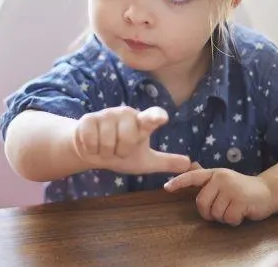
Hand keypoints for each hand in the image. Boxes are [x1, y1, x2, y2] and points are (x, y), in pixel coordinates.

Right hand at [73, 106, 190, 174]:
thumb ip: (166, 162)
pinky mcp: (88, 119)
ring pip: (107, 142)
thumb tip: (189, 164)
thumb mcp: (144, 161)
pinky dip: (91, 149)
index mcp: (142, 122)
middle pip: (128, 139)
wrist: (91, 150)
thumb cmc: (120, 152)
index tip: (162, 118)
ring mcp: (106, 114)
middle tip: (118, 150)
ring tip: (105, 147)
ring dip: (105, 152)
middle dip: (121, 151)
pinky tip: (92, 145)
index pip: (152, 117)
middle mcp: (125, 113)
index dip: (156, 117)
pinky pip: (91, 140)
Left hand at [164, 168, 274, 224]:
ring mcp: (231, 189)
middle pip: (201, 203)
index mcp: (214, 174)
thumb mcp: (223, 179)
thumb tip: (190, 165)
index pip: (193, 177)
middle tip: (221, 211)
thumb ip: (207, 176)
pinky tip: (241, 213)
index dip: (179, 182)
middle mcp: (221, 178)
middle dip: (209, 213)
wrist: (267, 191)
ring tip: (234, 209)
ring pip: (215, 213)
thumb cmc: (241, 188)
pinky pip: (228, 219)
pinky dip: (234, 220)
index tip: (166, 188)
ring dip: (223, 217)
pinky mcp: (241, 200)